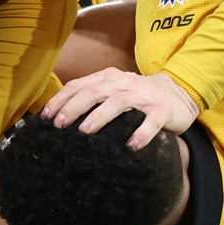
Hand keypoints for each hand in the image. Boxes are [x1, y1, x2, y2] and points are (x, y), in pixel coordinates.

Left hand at [39, 69, 198, 149]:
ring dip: (99, 116)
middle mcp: (123, 84)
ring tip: (85, 131)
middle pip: (94, 91)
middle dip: (74, 107)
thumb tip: (59, 115)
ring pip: (118, 102)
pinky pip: (151, 122)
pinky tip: (131, 146)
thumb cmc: (137, 97)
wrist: (177, 94)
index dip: (61, 99)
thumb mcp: (113, 91)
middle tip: (60, 124)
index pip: (79, 85)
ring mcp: (143, 96)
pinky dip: (141, 134)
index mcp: (108, 78)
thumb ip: (91, 97)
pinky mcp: (161, 111)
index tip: (46, 116)